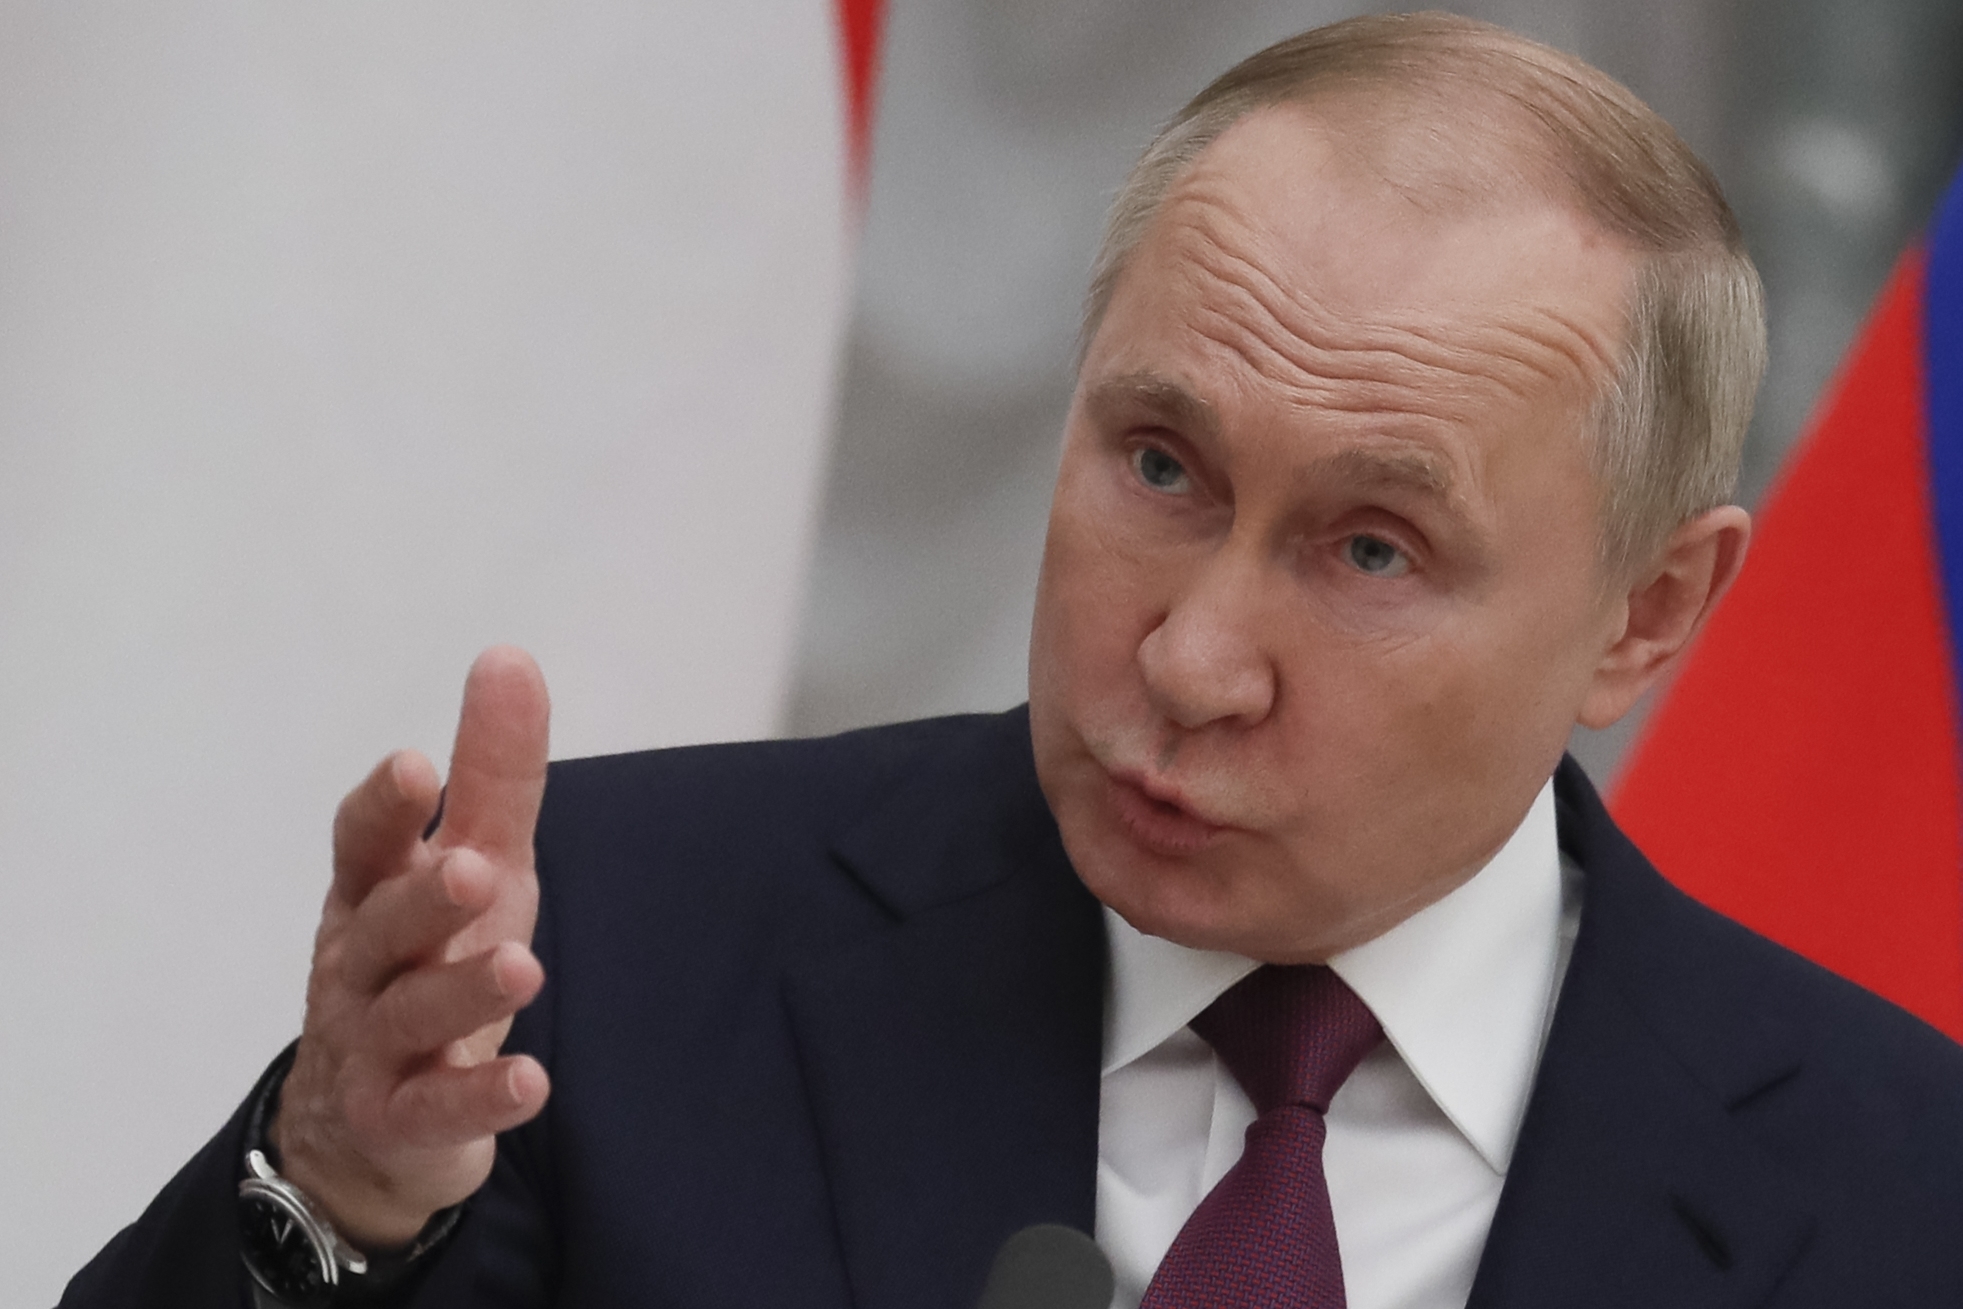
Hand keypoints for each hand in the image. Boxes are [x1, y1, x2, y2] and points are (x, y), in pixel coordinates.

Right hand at [271, 646, 552, 1249]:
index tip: (414, 765)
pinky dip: (478, 1097)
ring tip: (523, 970)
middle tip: (470, 870)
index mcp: (372, 893)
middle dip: (423, 899)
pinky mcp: (401, 1119)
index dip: (384, 807)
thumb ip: (491, 772)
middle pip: (386, 927)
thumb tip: (509, 655)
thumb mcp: (472, 860)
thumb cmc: (429, 959)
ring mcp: (374, 1047)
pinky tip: (530, 1084)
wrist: (370, 1124)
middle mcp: (363, 965)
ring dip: (464, 991)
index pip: (363, 844)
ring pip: (411, 1015)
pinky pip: (435, 1110)